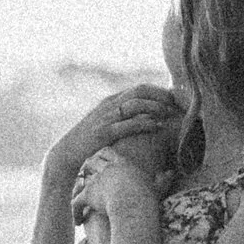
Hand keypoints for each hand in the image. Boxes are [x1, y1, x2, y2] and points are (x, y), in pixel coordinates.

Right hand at [45, 83, 177, 188]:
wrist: (66, 154)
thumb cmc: (89, 143)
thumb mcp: (106, 125)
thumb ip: (122, 119)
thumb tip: (144, 119)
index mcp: (111, 101)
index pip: (140, 88)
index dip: (159, 91)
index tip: (174, 99)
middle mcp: (109, 105)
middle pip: (140, 90)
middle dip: (161, 95)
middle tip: (177, 104)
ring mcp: (106, 118)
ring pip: (136, 103)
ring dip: (156, 106)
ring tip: (169, 113)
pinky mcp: (104, 132)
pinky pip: (129, 123)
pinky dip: (146, 123)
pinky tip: (158, 126)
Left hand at [72, 142, 160, 226]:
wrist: (134, 208)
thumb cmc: (148, 199)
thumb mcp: (157, 186)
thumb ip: (163, 179)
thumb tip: (172, 174)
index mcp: (122, 164)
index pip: (108, 152)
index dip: (103, 154)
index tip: (100, 158)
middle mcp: (107, 169)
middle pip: (92, 160)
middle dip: (87, 165)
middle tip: (84, 171)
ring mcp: (95, 181)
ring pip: (81, 179)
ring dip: (78, 185)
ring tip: (77, 194)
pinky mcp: (88, 195)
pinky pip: (77, 201)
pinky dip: (75, 211)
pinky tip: (77, 221)